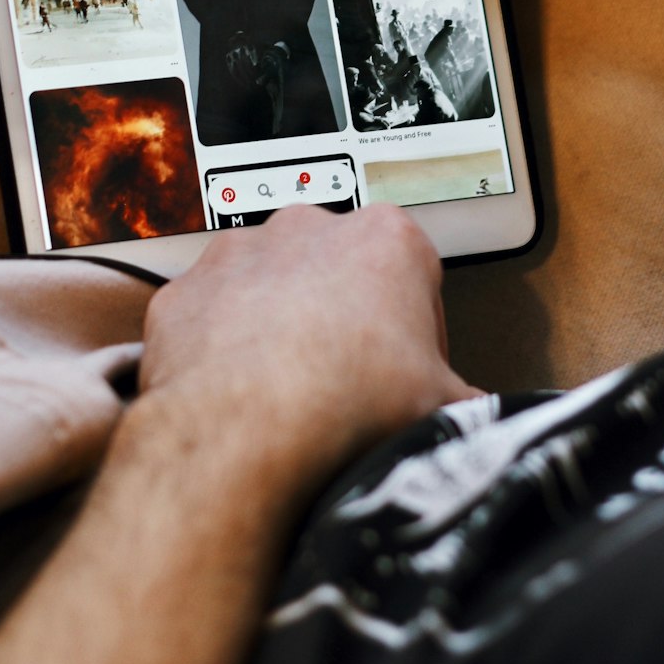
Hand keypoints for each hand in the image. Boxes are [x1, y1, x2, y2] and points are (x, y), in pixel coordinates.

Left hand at [138, 204, 472, 508]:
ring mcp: (237, 254)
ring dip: (280, 328)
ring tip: (292, 398)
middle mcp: (307, 229)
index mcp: (386, 238)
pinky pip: (208, 318)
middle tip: (352, 385)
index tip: (412, 371)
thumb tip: (479, 423)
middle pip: (339, 271)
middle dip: (345, 319)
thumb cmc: (347, 406)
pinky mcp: (184, 292)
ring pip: (269, 287)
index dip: (417, 331)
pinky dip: (219, 351)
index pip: (415, 273)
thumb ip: (470, 406)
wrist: (244, 434)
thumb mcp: (445, 410)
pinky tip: (238, 400)